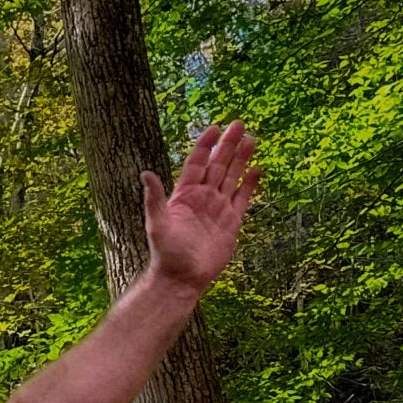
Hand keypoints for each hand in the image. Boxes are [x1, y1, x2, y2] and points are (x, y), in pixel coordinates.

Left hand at [141, 122, 261, 295]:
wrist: (183, 278)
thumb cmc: (166, 253)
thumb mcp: (157, 224)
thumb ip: (154, 199)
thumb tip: (145, 173)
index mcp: (184, 195)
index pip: (197, 163)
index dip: (205, 146)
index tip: (215, 128)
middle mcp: (202, 198)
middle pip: (218, 165)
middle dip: (228, 145)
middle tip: (240, 124)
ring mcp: (218, 208)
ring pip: (232, 177)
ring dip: (241, 159)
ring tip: (252, 139)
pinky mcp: (232, 221)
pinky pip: (243, 198)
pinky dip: (250, 184)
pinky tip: (258, 169)